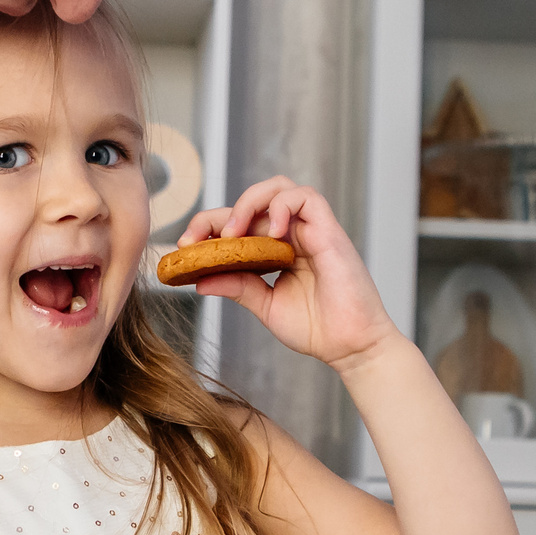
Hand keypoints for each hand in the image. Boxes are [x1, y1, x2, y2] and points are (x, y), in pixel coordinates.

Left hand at [176, 178, 398, 372]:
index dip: (208, 227)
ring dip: (248, 203)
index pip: (239, 224)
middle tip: (197, 239)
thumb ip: (238, 287)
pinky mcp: (329, 231)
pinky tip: (271, 233)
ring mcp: (311, 231)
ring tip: (233, 233)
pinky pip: (306, 198)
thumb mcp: (265, 306)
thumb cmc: (317, 329)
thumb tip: (199, 279)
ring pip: (278, 188)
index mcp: (277, 251)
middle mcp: (293, 235)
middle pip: (253, 200)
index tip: (185, 246)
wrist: (350, 347)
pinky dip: (282, 207)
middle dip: (218, 213)